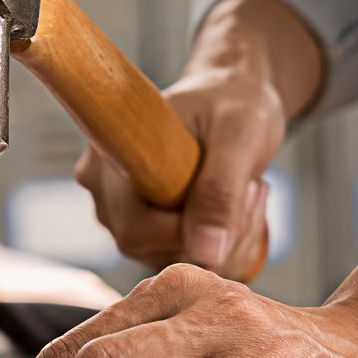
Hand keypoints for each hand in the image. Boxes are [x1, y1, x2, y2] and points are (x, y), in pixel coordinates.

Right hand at [74, 68, 277, 277]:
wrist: (232, 99)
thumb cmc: (231, 101)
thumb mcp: (239, 134)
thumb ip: (222, 189)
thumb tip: (205, 251)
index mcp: (110, 158)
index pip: (136, 230)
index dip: (193, 228)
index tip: (242, 188)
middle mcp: (104, 193)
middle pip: (155, 249)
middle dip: (219, 231)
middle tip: (252, 188)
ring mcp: (122, 217)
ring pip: (176, 258)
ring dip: (227, 238)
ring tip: (247, 189)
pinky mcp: (147, 233)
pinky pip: (185, 258)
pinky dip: (222, 242)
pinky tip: (236, 206)